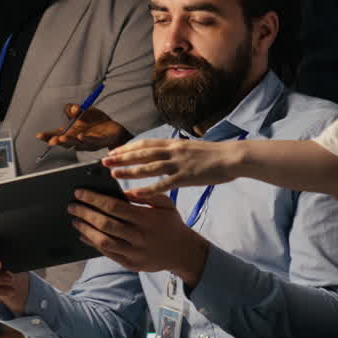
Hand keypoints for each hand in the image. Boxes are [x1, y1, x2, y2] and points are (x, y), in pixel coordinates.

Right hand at [37, 105, 132, 151]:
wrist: (113, 128)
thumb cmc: (96, 121)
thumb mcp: (83, 111)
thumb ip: (74, 109)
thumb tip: (73, 109)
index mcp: (71, 133)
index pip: (57, 135)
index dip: (48, 136)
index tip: (39, 135)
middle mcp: (77, 140)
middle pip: (66, 142)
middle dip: (58, 141)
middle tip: (52, 140)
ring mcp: (88, 142)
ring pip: (78, 143)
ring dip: (70, 141)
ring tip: (63, 138)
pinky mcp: (100, 141)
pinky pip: (93, 141)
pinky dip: (86, 139)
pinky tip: (81, 137)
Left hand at [69, 189, 209, 287]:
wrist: (183, 252)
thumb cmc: (171, 224)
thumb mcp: (165, 203)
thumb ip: (144, 195)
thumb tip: (121, 191)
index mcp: (147, 219)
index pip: (114, 207)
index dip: (94, 199)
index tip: (80, 192)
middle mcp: (140, 237)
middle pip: (105, 224)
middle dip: (85, 213)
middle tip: (72, 205)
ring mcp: (135, 253)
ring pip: (103, 241)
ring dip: (85, 229)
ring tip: (74, 220)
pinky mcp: (131, 264)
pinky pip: (107, 254)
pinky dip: (93, 243)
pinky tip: (84, 234)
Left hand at [103, 138, 243, 197]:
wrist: (232, 157)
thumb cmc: (213, 155)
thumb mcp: (190, 148)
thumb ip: (174, 151)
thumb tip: (160, 153)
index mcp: (174, 143)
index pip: (145, 143)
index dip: (127, 147)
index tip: (113, 151)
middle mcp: (173, 151)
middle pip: (142, 152)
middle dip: (122, 157)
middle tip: (104, 161)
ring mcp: (179, 163)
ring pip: (149, 166)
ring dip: (130, 170)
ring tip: (113, 174)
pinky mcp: (186, 177)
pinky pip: (163, 184)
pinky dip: (147, 189)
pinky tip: (134, 193)